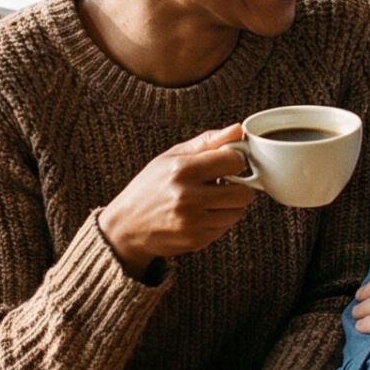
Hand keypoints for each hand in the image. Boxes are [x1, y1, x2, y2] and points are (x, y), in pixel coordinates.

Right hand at [99, 125, 254, 277]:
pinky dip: (219, 220)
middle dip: (239, 185)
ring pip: (238, 212)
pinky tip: (202, 214)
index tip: (228, 162)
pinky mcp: (196, 240)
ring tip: (212, 198)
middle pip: (243, 192)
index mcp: (182, 170)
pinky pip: (225, 228)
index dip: (235, 160)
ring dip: (230, 205)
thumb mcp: (171, 157)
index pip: (234, 161)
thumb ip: (207, 142)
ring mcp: (193, 221)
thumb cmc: (149, 187)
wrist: (126, 226)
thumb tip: (237, 129)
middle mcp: (188, 197)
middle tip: (226, 182)